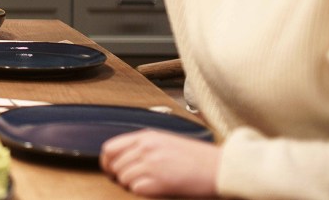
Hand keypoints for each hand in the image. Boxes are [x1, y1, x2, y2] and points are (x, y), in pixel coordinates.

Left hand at [100, 129, 219, 196]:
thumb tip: (123, 158)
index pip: (110, 148)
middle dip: (120, 176)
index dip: (107, 162)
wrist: (221, 168)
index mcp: (146, 136)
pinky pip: (135, 189)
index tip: (111, 170)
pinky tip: (155, 189)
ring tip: (149, 184)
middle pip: (114, 165)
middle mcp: (145, 148)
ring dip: (132, 185)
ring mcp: (151, 164)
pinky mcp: (159, 181)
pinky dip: (141, 192)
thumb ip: (144, 146)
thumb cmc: (198, 157)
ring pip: (123, 179)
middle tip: (134, 180)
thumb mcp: (166, 141)